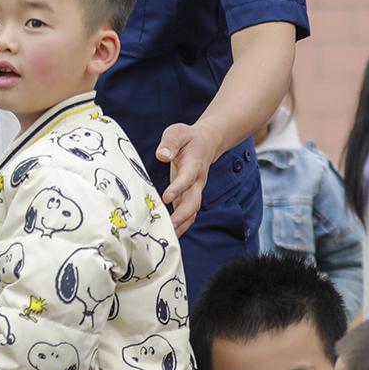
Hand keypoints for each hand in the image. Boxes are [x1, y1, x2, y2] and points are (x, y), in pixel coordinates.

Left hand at [156, 120, 225, 234]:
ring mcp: (195, 190)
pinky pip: (188, 213)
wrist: (207, 142)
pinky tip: (169, 234)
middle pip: (194, 202)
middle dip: (182, 215)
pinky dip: (181, 225)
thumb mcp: (177, 132)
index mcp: (194, 164)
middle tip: (169, 226)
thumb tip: (162, 155)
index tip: (166, 197)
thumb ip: (170, 143)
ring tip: (168, 237)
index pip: (187, 178)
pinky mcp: (189, 195)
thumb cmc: (188, 138)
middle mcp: (197, 181)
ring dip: (182, 225)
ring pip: (192, 211)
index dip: (178, 188)